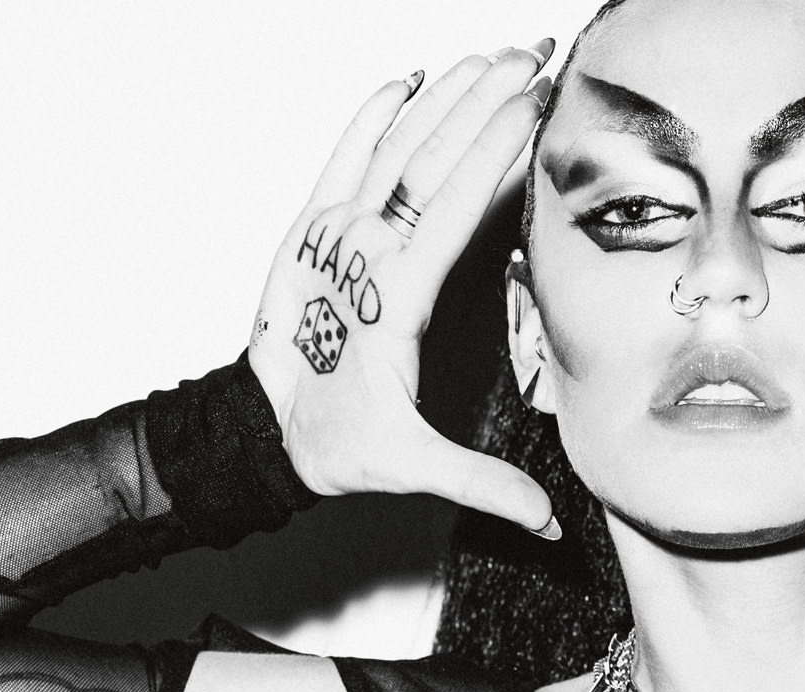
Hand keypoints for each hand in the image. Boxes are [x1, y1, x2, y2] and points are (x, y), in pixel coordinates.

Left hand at [247, 43, 558, 536]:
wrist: (258, 434)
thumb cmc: (333, 442)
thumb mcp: (408, 466)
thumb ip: (481, 484)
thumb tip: (547, 520)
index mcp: (396, 297)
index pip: (457, 205)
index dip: (500, 150)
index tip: (540, 106)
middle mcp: (365, 251)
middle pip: (433, 159)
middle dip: (488, 102)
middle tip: (536, 58)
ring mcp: (334, 235)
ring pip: (394, 150)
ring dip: (445, 99)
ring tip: (493, 58)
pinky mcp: (310, 231)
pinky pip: (343, 160)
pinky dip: (370, 116)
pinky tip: (405, 80)